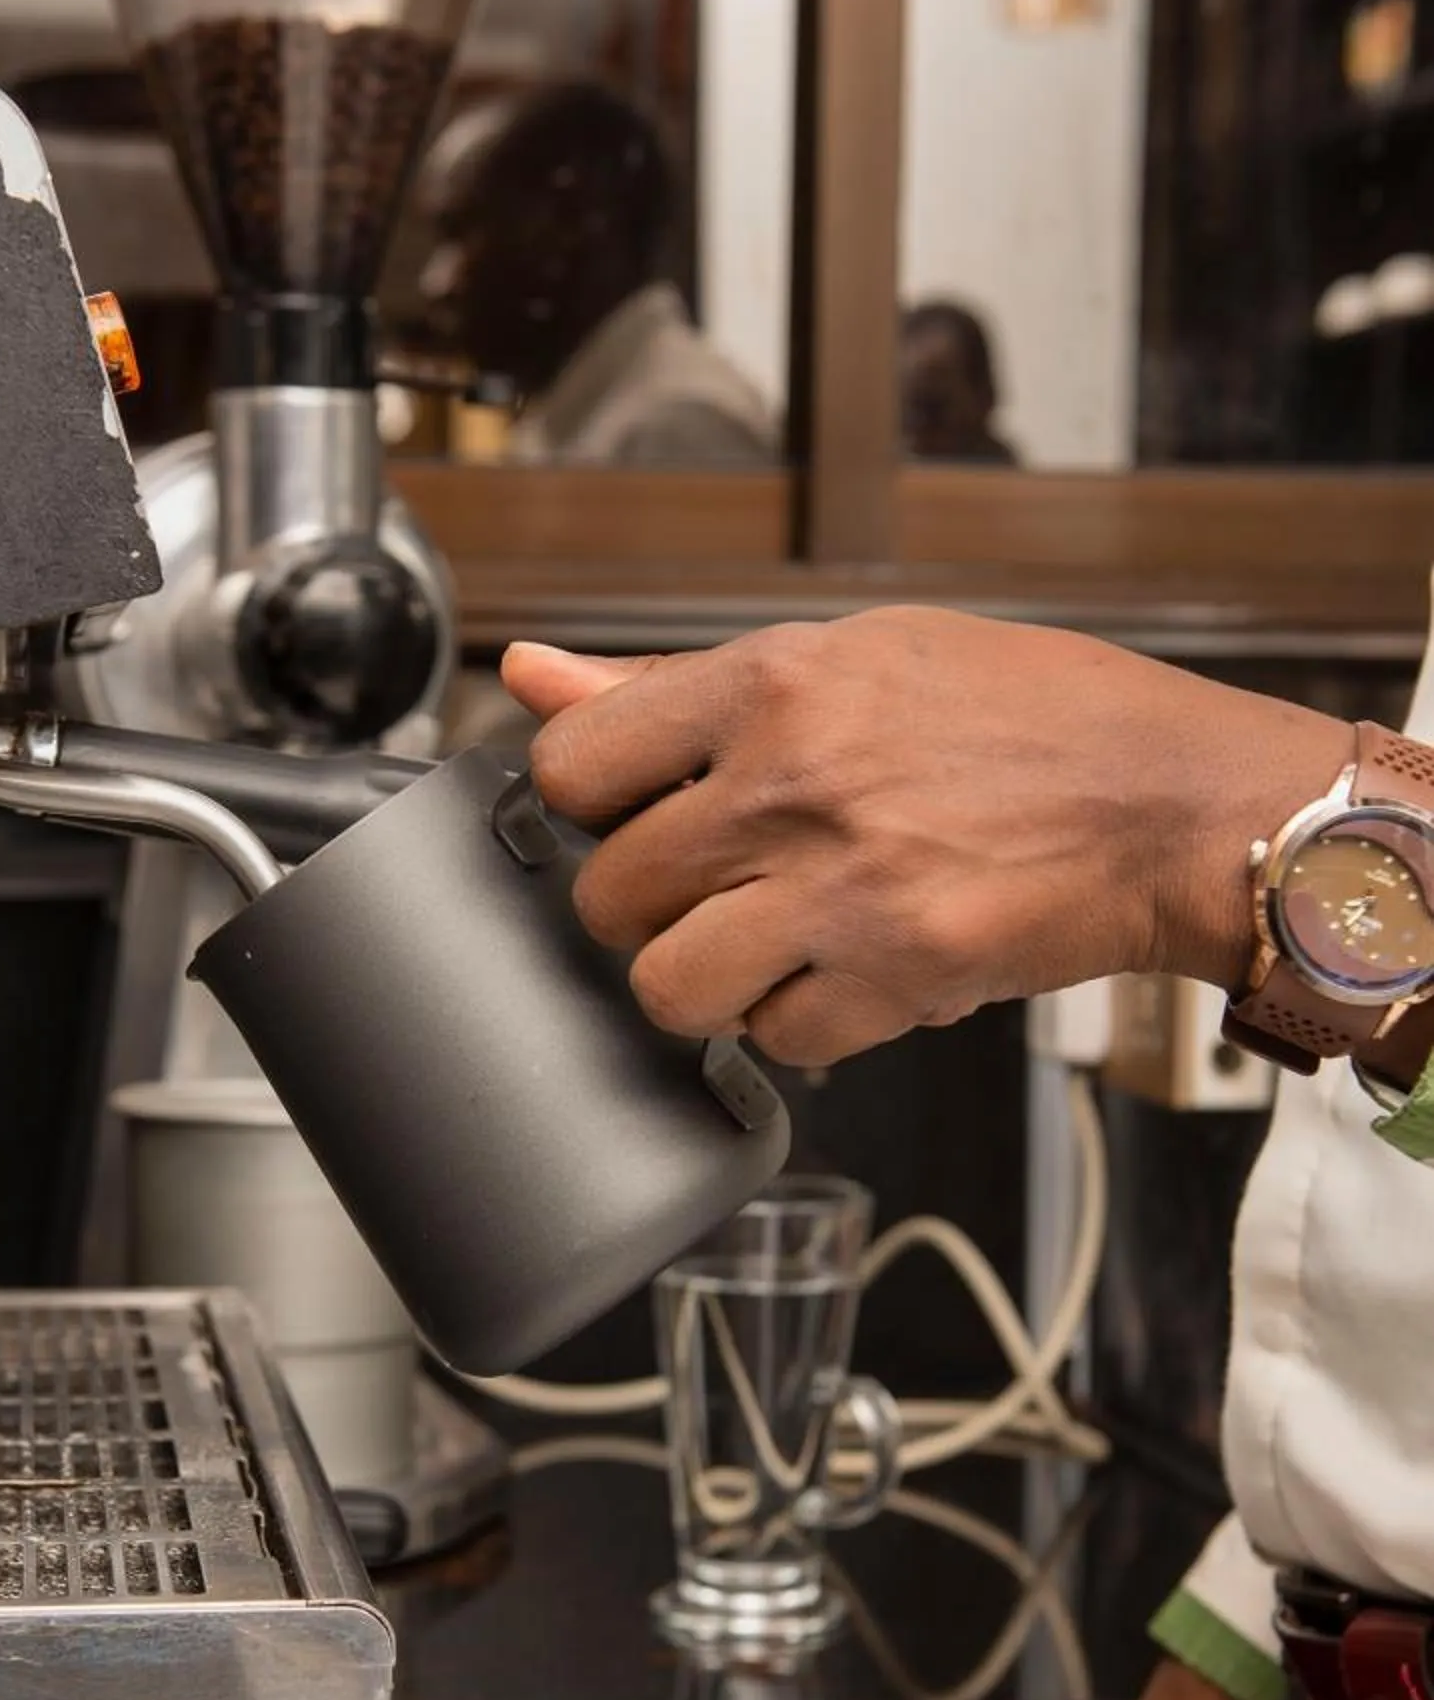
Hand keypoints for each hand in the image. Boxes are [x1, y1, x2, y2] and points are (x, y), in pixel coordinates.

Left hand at [501, 614, 1347, 1067]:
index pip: (574, 766)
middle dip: (649, 907)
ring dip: (707, 983)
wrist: (1169, 801)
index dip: (594, 804)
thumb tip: (530, 675)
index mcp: (771, 685)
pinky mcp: (896, 977)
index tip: (638, 812)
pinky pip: (778, 1041)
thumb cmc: (1026, 717)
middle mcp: (793, 784)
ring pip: (669, 988)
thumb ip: (672, 686)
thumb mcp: (852, 658)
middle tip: (715, 889)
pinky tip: (848, 974)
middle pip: (609, 895)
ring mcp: (842, 889)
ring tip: (766, 946)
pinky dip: (803, 1026)